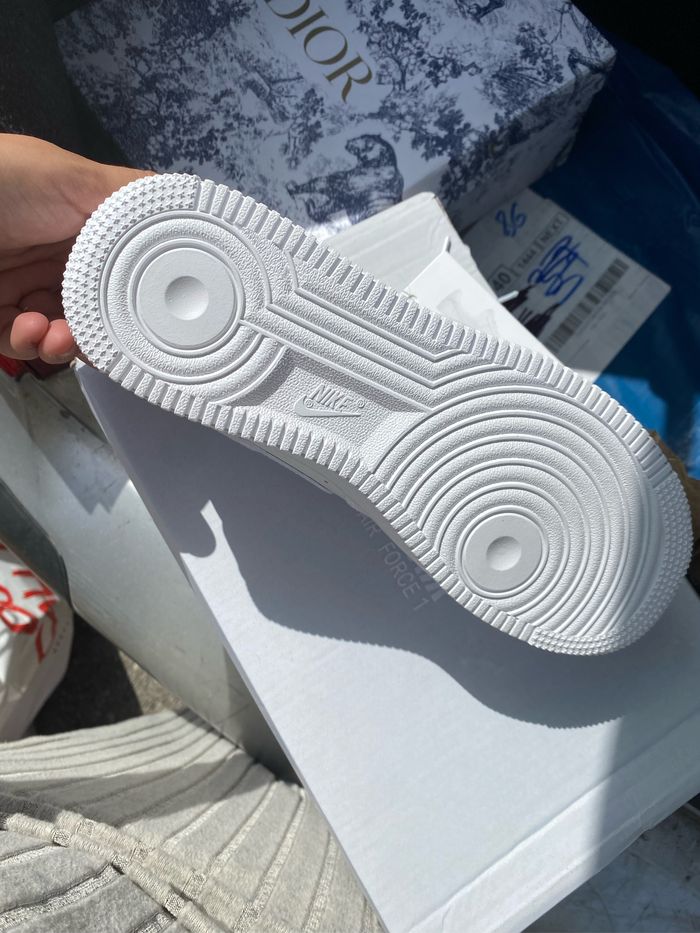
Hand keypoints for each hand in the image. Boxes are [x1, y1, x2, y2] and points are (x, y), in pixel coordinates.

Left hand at [0, 134, 149, 363]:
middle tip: (105, 336)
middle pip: (97, 305)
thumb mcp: (71, 176)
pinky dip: (32, 343)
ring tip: (58, 337)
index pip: (122, 265)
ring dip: (68, 341)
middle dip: (104, 327)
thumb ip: (131, 198)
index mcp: (78, 220)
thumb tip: (190, 209)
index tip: (151, 313)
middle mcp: (54, 254)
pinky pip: (25, 341)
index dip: (138, 292)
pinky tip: (30, 330)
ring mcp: (23, 285)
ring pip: (65, 330)